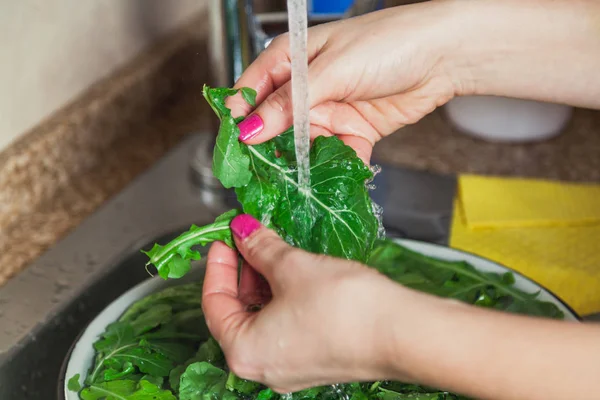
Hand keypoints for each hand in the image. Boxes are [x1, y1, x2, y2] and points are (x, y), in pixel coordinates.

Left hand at [201, 214, 413, 392]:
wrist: (402, 333)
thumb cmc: (343, 307)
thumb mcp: (292, 267)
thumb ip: (260, 248)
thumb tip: (243, 231)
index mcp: (244, 351)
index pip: (214, 304)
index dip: (218, 265)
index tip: (225, 238)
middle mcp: (263, 367)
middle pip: (237, 312)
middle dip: (242, 272)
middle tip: (249, 239)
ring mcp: (290, 366)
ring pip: (263, 319)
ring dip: (264, 283)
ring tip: (272, 250)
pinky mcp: (315, 359)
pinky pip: (285, 326)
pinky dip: (283, 298)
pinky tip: (293, 272)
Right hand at [227, 0, 599, 163]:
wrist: (444, 55)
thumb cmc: (388, 44)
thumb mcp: (330, 71)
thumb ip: (289, 104)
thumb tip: (249, 129)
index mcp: (292, 60)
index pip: (252, 91)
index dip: (239, 120)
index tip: (230, 150)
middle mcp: (307, 87)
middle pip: (275, 125)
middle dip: (270, 151)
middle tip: (261, 179)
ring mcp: (330, 109)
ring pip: (304, 145)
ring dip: (302, 165)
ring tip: (296, 187)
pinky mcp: (354, 130)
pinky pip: (336, 154)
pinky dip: (335, 167)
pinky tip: (331, 181)